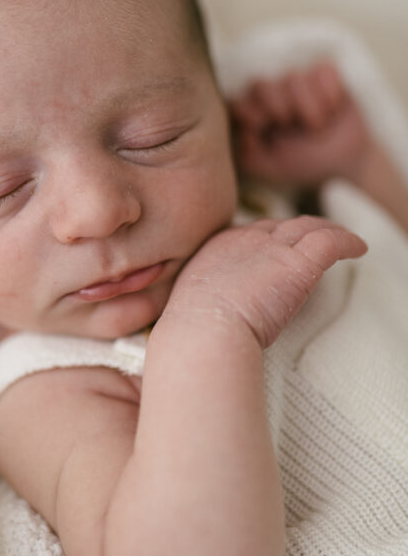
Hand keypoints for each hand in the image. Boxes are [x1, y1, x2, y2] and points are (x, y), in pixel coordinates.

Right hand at [164, 216, 366, 347]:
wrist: (204, 330)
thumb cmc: (196, 330)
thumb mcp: (197, 303)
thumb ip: (211, 297)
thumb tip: (219, 310)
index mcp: (219, 248)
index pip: (252, 233)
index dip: (271, 238)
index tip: (282, 249)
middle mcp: (246, 240)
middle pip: (281, 225)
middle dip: (300, 230)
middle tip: (316, 239)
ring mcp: (273, 248)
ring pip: (309, 227)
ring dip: (328, 230)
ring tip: (345, 239)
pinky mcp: (298, 263)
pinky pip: (331, 242)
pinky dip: (348, 242)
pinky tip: (359, 249)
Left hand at [228, 62, 370, 188]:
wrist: (342, 163)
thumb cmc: (302, 163)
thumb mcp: (272, 168)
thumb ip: (249, 158)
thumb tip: (245, 135)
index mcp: (253, 112)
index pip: (237, 99)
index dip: (248, 109)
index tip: (261, 125)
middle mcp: (272, 93)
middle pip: (261, 85)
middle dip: (277, 107)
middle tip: (291, 124)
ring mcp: (298, 81)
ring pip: (294, 78)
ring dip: (309, 107)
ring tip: (317, 126)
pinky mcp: (326, 76)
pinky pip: (324, 70)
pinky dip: (329, 92)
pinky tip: (332, 108)